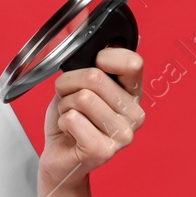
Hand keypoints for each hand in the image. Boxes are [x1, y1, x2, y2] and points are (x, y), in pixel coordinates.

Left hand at [40, 47, 146, 190]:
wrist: (60, 159)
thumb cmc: (71, 120)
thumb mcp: (80, 84)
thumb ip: (94, 64)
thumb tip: (108, 37)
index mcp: (134, 94)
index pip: (132, 62)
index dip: (102, 59)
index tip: (91, 71)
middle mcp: (135, 115)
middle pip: (96, 77)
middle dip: (69, 85)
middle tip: (71, 103)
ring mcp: (123, 135)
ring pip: (83, 98)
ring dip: (65, 106)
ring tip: (71, 119)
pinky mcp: (103, 151)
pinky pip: (73, 119)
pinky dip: (63, 121)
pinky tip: (70, 132)